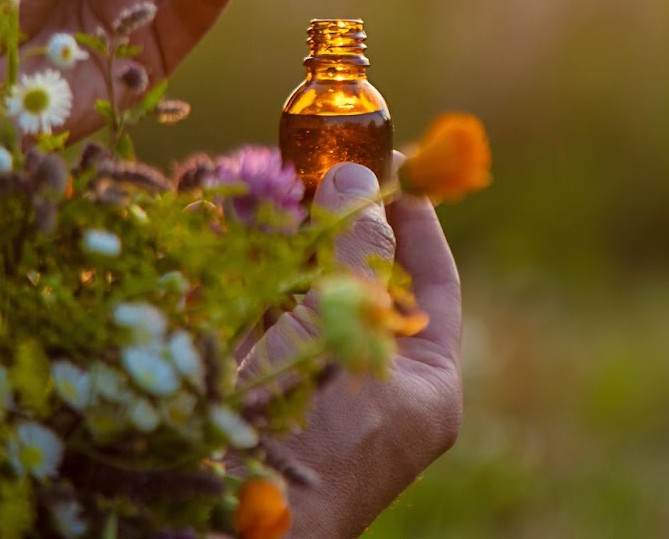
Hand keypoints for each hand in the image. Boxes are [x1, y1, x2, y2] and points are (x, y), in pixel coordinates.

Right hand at [249, 162, 462, 538]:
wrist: (232, 520)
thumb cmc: (316, 428)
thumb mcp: (348, 325)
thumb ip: (355, 248)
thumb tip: (354, 176)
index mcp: (427, 386)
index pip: (436, 285)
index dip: (416, 220)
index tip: (391, 165)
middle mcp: (381, 393)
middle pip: (369, 288)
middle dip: (342, 226)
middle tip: (318, 167)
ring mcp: (321, 399)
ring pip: (312, 304)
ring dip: (293, 247)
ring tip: (276, 186)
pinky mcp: (264, 401)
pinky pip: (265, 329)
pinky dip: (253, 283)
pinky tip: (237, 235)